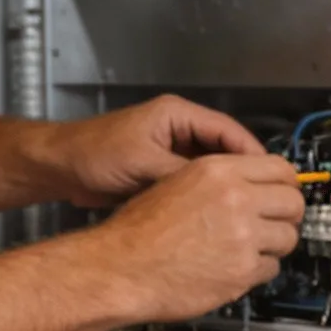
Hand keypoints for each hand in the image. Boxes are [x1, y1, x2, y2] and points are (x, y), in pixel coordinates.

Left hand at [37, 95, 263, 208]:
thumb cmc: (93, 154)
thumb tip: (216, 192)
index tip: (271, 176)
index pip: (228, 130)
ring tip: (245, 209)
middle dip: (242, 174)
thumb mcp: (143, 163)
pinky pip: (192, 184)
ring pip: (209, 170)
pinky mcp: (160, 171)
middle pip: (223, 150)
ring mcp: (169, 151)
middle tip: (264, 198)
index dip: (251, 154)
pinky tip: (216, 215)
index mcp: (176, 115)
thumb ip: (180, 176)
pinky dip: (203, 197)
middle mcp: (177, 130)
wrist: (60, 167)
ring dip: (223, 188)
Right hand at [86, 152, 305, 322]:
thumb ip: (218, 179)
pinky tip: (234, 267)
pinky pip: (271, 268)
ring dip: (273, 244)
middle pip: (294, 202)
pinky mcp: (242, 271)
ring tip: (249, 249)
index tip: (283, 192)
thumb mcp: (175, 181)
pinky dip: (258, 270)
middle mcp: (236, 199)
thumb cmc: (136, 230)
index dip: (286, 182)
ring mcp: (243, 236)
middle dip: (286, 214)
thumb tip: (251, 185)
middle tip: (274, 223)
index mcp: (218, 171)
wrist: (121, 267)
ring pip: (288, 237)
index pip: (280, 168)